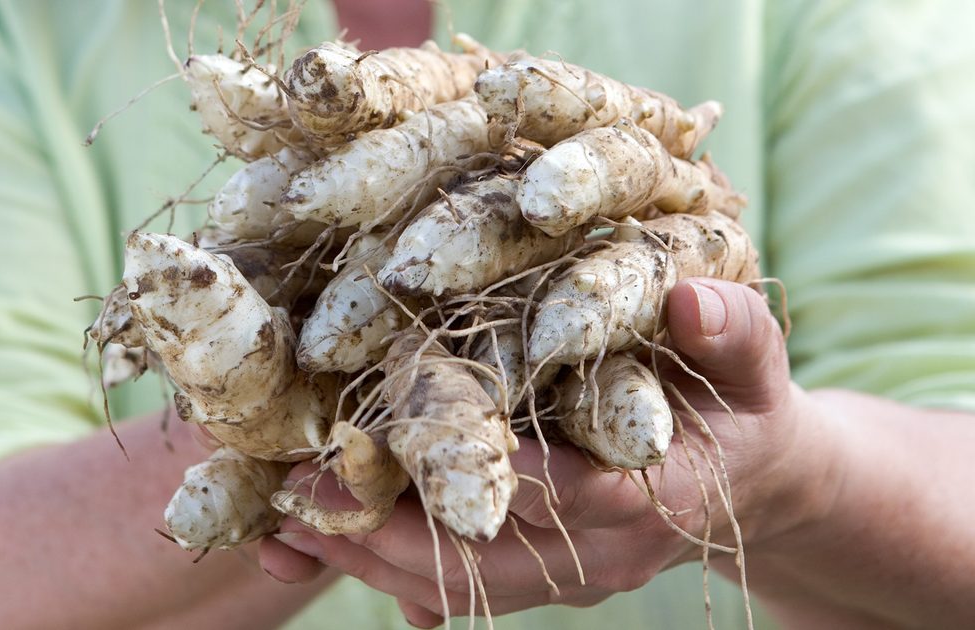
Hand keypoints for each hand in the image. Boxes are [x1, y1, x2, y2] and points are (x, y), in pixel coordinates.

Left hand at [260, 278, 835, 626]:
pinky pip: (452, 585)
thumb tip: (695, 300)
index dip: (505, 476)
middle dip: (395, 524)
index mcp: (663, 493)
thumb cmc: (745, 409)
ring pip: (458, 580)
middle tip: (305, 489)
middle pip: (492, 553)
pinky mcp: (538, 576)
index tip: (424, 451)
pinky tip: (314, 536)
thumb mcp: (758, 365)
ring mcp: (568, 575)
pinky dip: (381, 563)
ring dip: (369, 552)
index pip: (580, 494)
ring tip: (284, 515)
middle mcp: (606, 550)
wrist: (750, 483)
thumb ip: (735, 333)